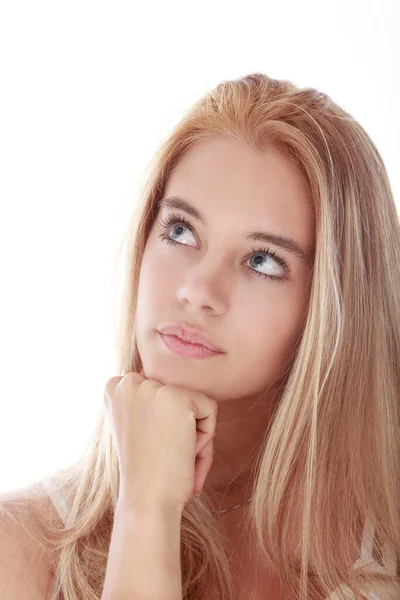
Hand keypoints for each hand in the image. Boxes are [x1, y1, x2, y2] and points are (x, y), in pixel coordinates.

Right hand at [104, 369, 217, 512]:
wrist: (147, 500)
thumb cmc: (145, 470)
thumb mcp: (134, 426)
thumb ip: (145, 402)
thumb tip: (167, 379)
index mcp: (115, 386)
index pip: (160, 390)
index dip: (162, 421)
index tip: (149, 444)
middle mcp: (129, 381)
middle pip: (178, 394)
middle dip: (179, 427)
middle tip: (164, 453)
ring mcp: (153, 388)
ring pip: (194, 402)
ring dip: (193, 433)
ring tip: (174, 456)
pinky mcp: (179, 398)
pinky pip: (210, 410)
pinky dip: (206, 437)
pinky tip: (185, 454)